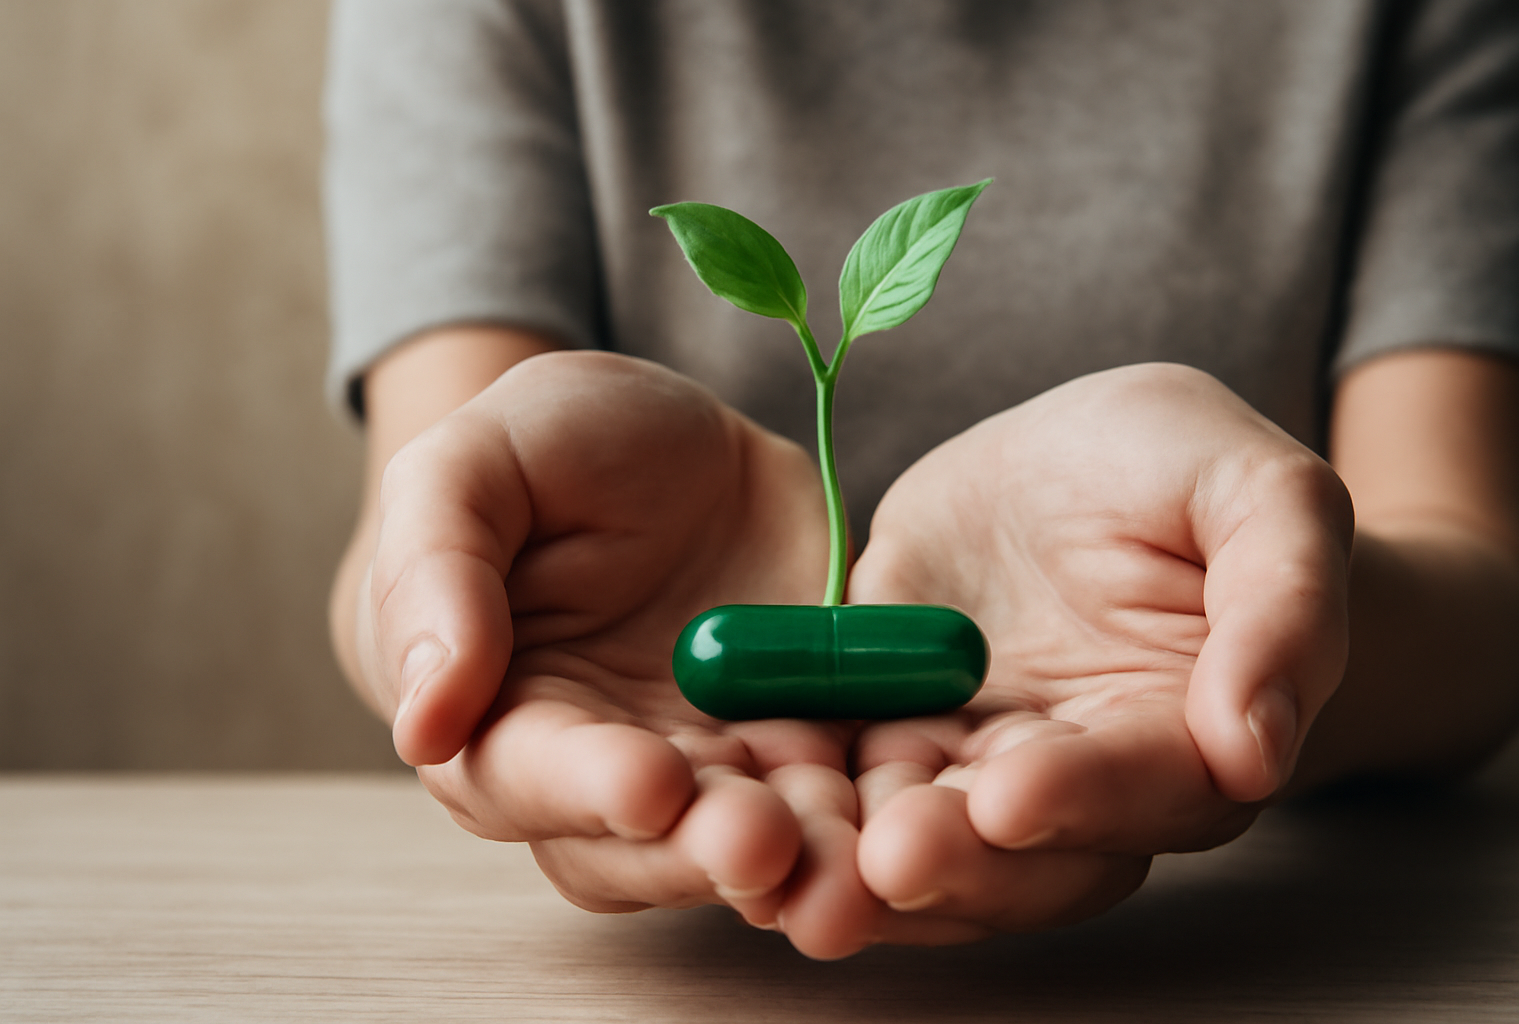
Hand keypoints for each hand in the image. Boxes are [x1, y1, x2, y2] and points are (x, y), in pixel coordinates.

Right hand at [349, 351, 884, 956]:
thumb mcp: (470, 468)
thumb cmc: (539, 452)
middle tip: (761, 840)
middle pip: (644, 842)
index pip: (527, 775)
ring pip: (747, 839)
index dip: (586, 787)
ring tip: (848, 854)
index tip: (648, 784)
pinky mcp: (802, 735)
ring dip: (799, 857)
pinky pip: (839, 790)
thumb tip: (424, 722)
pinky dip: (872, 809)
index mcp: (503, 715)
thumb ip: (436, 577)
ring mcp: (712, 760)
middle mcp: (605, 767)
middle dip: (704, 847)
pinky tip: (911, 809)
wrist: (660, 436)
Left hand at [845, 363, 1352, 941]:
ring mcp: (975, 762)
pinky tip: (739, 821)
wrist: (1085, 456)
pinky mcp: (891, 728)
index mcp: (1188, 738)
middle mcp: (1079, 780)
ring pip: (925, 841)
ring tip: (793, 883)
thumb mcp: (1263, 493)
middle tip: (887, 860)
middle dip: (956, 861)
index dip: (1085, 795)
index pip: (1147, 787)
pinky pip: (844, 783)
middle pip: (1025, 853)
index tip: (1011, 793)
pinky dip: (799, 810)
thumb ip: (1280, 606)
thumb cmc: (1190, 471)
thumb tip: (1256, 752)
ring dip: (861, 869)